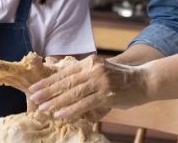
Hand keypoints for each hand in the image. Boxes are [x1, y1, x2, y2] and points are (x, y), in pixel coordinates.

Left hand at [28, 54, 147, 120]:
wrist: (143, 80)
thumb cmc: (119, 78)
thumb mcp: (100, 69)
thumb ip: (82, 72)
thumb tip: (60, 72)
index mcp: (90, 62)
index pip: (65, 72)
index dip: (49, 80)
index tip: (35, 87)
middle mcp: (93, 69)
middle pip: (66, 81)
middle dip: (48, 90)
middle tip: (33, 97)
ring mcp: (100, 82)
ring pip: (73, 93)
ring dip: (56, 102)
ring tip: (43, 108)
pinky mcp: (107, 95)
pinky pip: (85, 103)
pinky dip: (71, 110)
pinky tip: (61, 115)